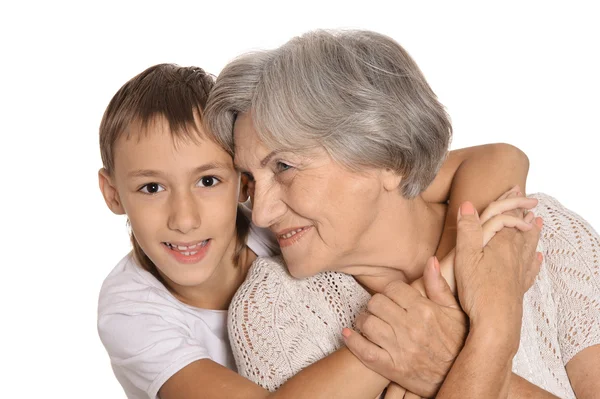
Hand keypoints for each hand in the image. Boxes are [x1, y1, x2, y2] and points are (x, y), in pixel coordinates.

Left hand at [343, 256, 466, 396]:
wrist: (457, 378)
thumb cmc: (456, 342)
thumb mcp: (454, 312)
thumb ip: (439, 285)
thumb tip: (431, 260)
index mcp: (425, 311)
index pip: (393, 289)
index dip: (389, 290)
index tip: (391, 296)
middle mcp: (411, 328)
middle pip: (376, 303)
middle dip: (375, 304)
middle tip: (378, 309)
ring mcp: (399, 349)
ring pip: (368, 323)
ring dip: (364, 320)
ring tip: (368, 322)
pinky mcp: (391, 367)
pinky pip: (364, 351)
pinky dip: (353, 341)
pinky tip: (349, 334)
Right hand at [413, 186, 537, 295]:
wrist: (495, 325)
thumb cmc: (477, 291)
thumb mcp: (465, 256)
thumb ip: (467, 229)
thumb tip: (467, 204)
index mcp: (501, 244)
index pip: (508, 216)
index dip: (511, 201)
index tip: (516, 188)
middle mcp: (514, 256)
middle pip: (522, 229)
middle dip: (524, 213)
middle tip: (530, 201)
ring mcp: (518, 272)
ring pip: (528, 246)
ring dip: (532, 233)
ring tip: (538, 224)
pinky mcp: (518, 288)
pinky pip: (530, 268)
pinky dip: (534, 259)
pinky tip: (537, 257)